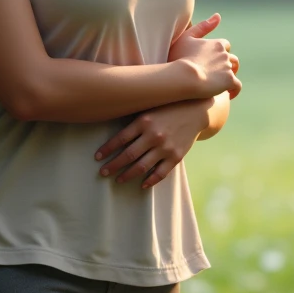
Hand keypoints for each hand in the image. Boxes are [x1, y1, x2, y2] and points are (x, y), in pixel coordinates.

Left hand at [94, 98, 212, 189]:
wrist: (196, 111)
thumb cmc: (167, 107)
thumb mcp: (149, 107)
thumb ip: (133, 119)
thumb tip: (110, 125)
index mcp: (144, 121)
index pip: (120, 139)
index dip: (107, 149)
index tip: (96, 157)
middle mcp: (154, 135)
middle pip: (128, 155)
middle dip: (113, 165)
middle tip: (102, 172)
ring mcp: (166, 147)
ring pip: (142, 167)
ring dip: (127, 175)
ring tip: (117, 180)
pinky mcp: (176, 156)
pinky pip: (160, 173)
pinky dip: (150, 181)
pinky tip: (141, 185)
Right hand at [171, 13, 240, 100]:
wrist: (184, 76)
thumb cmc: (180, 57)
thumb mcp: (187, 37)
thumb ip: (202, 26)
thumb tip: (218, 16)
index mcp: (217, 43)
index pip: (224, 45)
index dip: (219, 52)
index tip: (212, 59)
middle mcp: (225, 54)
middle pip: (231, 58)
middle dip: (226, 64)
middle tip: (215, 73)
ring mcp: (228, 68)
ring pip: (234, 71)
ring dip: (230, 75)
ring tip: (221, 83)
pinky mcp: (229, 81)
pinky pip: (237, 86)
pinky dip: (234, 90)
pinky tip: (228, 95)